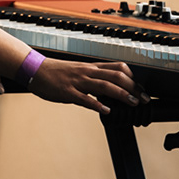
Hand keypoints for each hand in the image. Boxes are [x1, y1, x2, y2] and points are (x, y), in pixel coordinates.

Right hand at [28, 58, 142, 113]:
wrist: (35, 69)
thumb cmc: (56, 73)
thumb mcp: (79, 72)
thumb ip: (93, 80)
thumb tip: (109, 91)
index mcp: (91, 67)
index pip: (118, 68)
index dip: (133, 79)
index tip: (142, 90)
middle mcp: (87, 72)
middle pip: (116, 76)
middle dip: (133, 88)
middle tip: (144, 99)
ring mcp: (78, 81)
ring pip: (104, 85)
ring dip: (121, 94)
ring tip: (133, 103)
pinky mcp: (68, 91)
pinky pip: (84, 98)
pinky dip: (97, 104)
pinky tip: (106, 111)